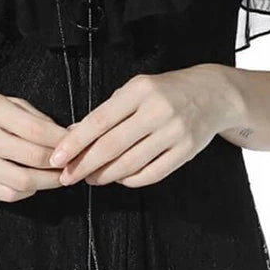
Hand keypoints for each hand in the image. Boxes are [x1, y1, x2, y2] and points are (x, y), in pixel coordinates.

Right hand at [0, 92, 67, 201]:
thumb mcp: (6, 102)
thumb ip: (36, 118)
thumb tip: (69, 135)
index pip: (37, 130)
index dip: (62, 141)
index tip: (78, 145)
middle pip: (33, 158)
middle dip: (60, 164)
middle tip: (74, 165)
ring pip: (22, 182)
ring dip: (48, 183)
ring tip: (60, 177)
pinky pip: (7, 195)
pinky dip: (27, 192)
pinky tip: (35, 183)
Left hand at [49, 65, 241, 188]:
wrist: (212, 94)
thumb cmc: (166, 90)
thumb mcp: (136, 89)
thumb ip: (108, 111)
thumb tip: (73, 133)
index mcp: (140, 90)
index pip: (100, 120)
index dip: (76, 141)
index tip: (58, 156)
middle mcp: (157, 110)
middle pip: (113, 145)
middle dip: (85, 164)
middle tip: (66, 176)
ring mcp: (174, 132)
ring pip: (131, 163)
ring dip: (105, 175)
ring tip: (89, 178)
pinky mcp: (186, 152)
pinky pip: (152, 174)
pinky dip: (130, 180)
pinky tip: (118, 178)